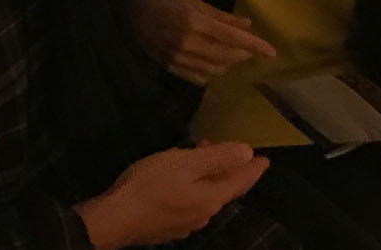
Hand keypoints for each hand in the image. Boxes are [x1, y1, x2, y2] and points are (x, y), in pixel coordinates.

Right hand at [73, 142, 269, 249]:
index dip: (253, 168)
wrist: (115, 219)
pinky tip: (180, 182)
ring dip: (210, 178)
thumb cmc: (151, 186)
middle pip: (225, 190)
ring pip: (207, 198)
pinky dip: (194, 189)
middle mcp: (204, 214)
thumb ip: (218, 157)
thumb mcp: (185, 163)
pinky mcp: (169, 227)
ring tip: (202, 159)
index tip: (264, 159)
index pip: (241, 181)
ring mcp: (186, 224)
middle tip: (232, 152)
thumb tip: (247, 153)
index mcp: (212, 198)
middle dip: (231, 171)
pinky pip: (190, 204)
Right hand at [123, 0, 276, 84]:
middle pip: (227, 57)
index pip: (233, 37)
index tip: (271, 52)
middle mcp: (189, 43)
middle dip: (243, 54)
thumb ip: (223, 17)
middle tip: (248, 48)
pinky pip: (199, 77)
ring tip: (231, 54)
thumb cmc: (168, 3)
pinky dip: (212, 73)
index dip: (255, 45)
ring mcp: (179, 58)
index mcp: (196, 22)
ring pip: (215, 70)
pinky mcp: (172, 68)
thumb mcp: (197, 3)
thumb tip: (248, 26)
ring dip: (229, 64)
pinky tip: (213, 64)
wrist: (134, 14)